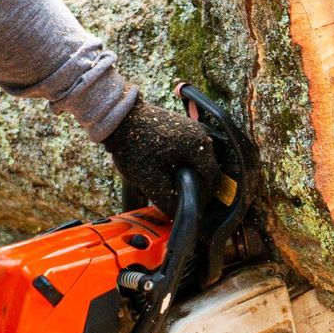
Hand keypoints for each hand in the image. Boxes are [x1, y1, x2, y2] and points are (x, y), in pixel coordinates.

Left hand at [102, 97, 222, 216]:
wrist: (120, 119)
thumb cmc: (135, 145)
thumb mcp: (150, 179)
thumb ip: (167, 200)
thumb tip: (177, 213)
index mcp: (199, 146)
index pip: (213, 179)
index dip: (205, 196)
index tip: (193, 205)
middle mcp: (202, 135)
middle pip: (207, 169)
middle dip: (196, 185)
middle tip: (179, 198)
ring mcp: (193, 128)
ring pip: (198, 160)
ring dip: (189, 173)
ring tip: (171, 184)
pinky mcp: (183, 126)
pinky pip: (190, 151)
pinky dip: (183, 162)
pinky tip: (167, 169)